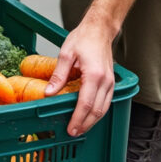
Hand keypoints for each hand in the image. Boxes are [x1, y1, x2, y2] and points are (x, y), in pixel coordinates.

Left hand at [44, 14, 115, 136]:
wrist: (100, 29)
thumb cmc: (84, 38)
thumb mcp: (66, 54)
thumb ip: (58, 75)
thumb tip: (49, 92)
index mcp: (93, 75)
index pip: (85, 103)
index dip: (77, 118)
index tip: (70, 128)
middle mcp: (105, 81)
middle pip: (96, 110)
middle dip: (85, 124)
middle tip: (73, 132)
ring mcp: (110, 82)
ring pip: (104, 108)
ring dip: (93, 121)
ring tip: (80, 128)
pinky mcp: (111, 81)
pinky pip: (107, 101)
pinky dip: (98, 111)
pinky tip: (89, 116)